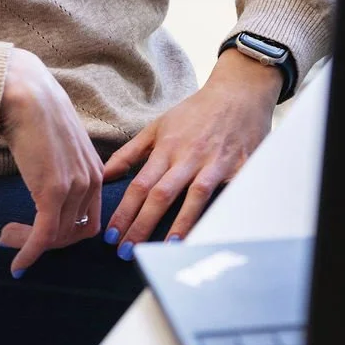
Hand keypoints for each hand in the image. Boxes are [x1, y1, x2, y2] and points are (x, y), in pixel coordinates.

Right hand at [0, 48, 104, 275]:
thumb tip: (47, 180)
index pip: (89, 220)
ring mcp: (73, 188)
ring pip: (56, 236)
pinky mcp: (52, 192)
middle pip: (74, 233)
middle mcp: (90, 181)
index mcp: (95, 171)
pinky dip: (29, 253)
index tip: (42, 234)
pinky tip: (17, 265)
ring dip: (30, 244)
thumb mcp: (60, 145)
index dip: (66, 234)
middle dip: (48, 242)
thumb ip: (63, 166)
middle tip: (19, 238)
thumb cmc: (37, 113)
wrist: (26, 95)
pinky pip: (43, 235)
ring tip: (6, 237)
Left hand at [102, 48, 280, 250]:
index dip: (124, 211)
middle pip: (162, 195)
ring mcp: (215, 163)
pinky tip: (214, 233)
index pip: (140, 185)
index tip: (109, 235)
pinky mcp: (241, 168)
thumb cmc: (195, 112)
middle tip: (126, 251)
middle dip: (142, 225)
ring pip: (195, 198)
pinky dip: (223, 213)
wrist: (238, 92)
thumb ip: (129, 153)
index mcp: (166, 148)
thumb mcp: (157, 126)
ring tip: (165, 250)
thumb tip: (103, 176)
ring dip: (180, 224)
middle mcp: (188, 157)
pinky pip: (231, 195)